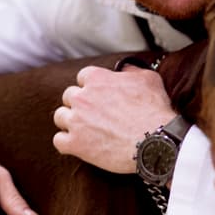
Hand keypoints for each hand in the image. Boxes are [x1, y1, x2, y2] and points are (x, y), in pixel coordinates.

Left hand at [52, 65, 175, 172]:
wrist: (156, 141)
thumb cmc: (155, 110)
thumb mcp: (148, 79)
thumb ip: (131, 71)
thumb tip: (124, 69)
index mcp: (96, 78)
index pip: (83, 77)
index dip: (92, 87)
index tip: (100, 96)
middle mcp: (82, 97)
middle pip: (69, 96)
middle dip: (80, 104)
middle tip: (94, 114)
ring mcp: (76, 121)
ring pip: (60, 116)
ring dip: (70, 122)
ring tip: (85, 130)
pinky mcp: (75, 144)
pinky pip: (58, 140)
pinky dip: (67, 143)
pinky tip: (79, 145)